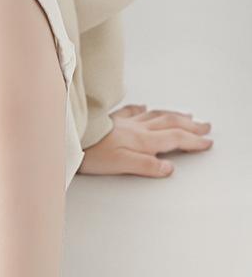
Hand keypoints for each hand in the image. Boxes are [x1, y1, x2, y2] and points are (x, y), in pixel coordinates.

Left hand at [79, 104, 212, 177]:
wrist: (70, 137)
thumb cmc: (91, 153)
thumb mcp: (121, 164)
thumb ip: (145, 165)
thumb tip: (168, 169)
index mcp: (142, 140)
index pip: (174, 139)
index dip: (192, 141)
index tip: (207, 143)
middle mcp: (137, 128)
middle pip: (170, 124)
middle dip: (190, 126)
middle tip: (205, 127)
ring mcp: (124, 122)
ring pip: (156, 115)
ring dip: (174, 115)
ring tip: (187, 116)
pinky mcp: (110, 120)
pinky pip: (131, 111)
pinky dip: (143, 109)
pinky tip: (145, 107)